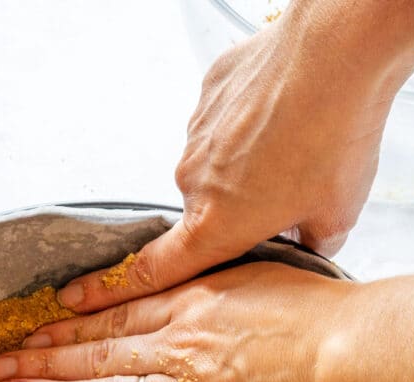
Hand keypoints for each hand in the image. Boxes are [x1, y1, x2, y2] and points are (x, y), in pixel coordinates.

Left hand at [0, 262, 353, 381]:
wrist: (350, 356)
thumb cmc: (318, 315)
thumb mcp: (254, 276)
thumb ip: (207, 286)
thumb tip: (178, 288)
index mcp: (189, 305)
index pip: (111, 316)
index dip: (65, 328)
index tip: (31, 334)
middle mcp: (176, 347)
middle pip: (94, 354)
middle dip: (41, 361)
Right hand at [58, 7, 405, 315]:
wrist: (336, 50)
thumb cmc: (335, 136)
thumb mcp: (335, 216)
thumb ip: (310, 244)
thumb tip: (304, 243)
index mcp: (215, 226)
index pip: (153, 271)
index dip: (112, 291)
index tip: (77, 299)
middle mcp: (193, 184)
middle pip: (204, 213)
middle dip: (239, 210)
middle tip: (289, 191)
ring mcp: (196, 136)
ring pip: (216, 166)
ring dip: (248, 164)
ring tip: (299, 145)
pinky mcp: (208, 94)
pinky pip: (224, 121)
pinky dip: (252, 123)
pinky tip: (289, 112)